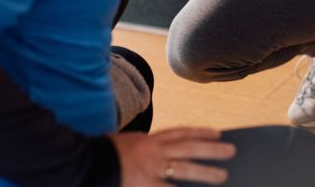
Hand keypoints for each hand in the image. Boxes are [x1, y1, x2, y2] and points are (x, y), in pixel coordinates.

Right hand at [112, 127, 235, 185]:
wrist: (83, 164)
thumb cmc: (103, 156)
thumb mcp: (126, 145)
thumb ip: (145, 148)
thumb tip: (163, 155)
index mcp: (149, 140)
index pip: (181, 133)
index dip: (200, 132)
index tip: (217, 133)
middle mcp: (153, 151)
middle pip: (189, 148)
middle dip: (211, 149)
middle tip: (231, 151)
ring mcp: (151, 169)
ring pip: (185, 168)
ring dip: (206, 172)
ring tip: (223, 176)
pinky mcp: (145, 185)